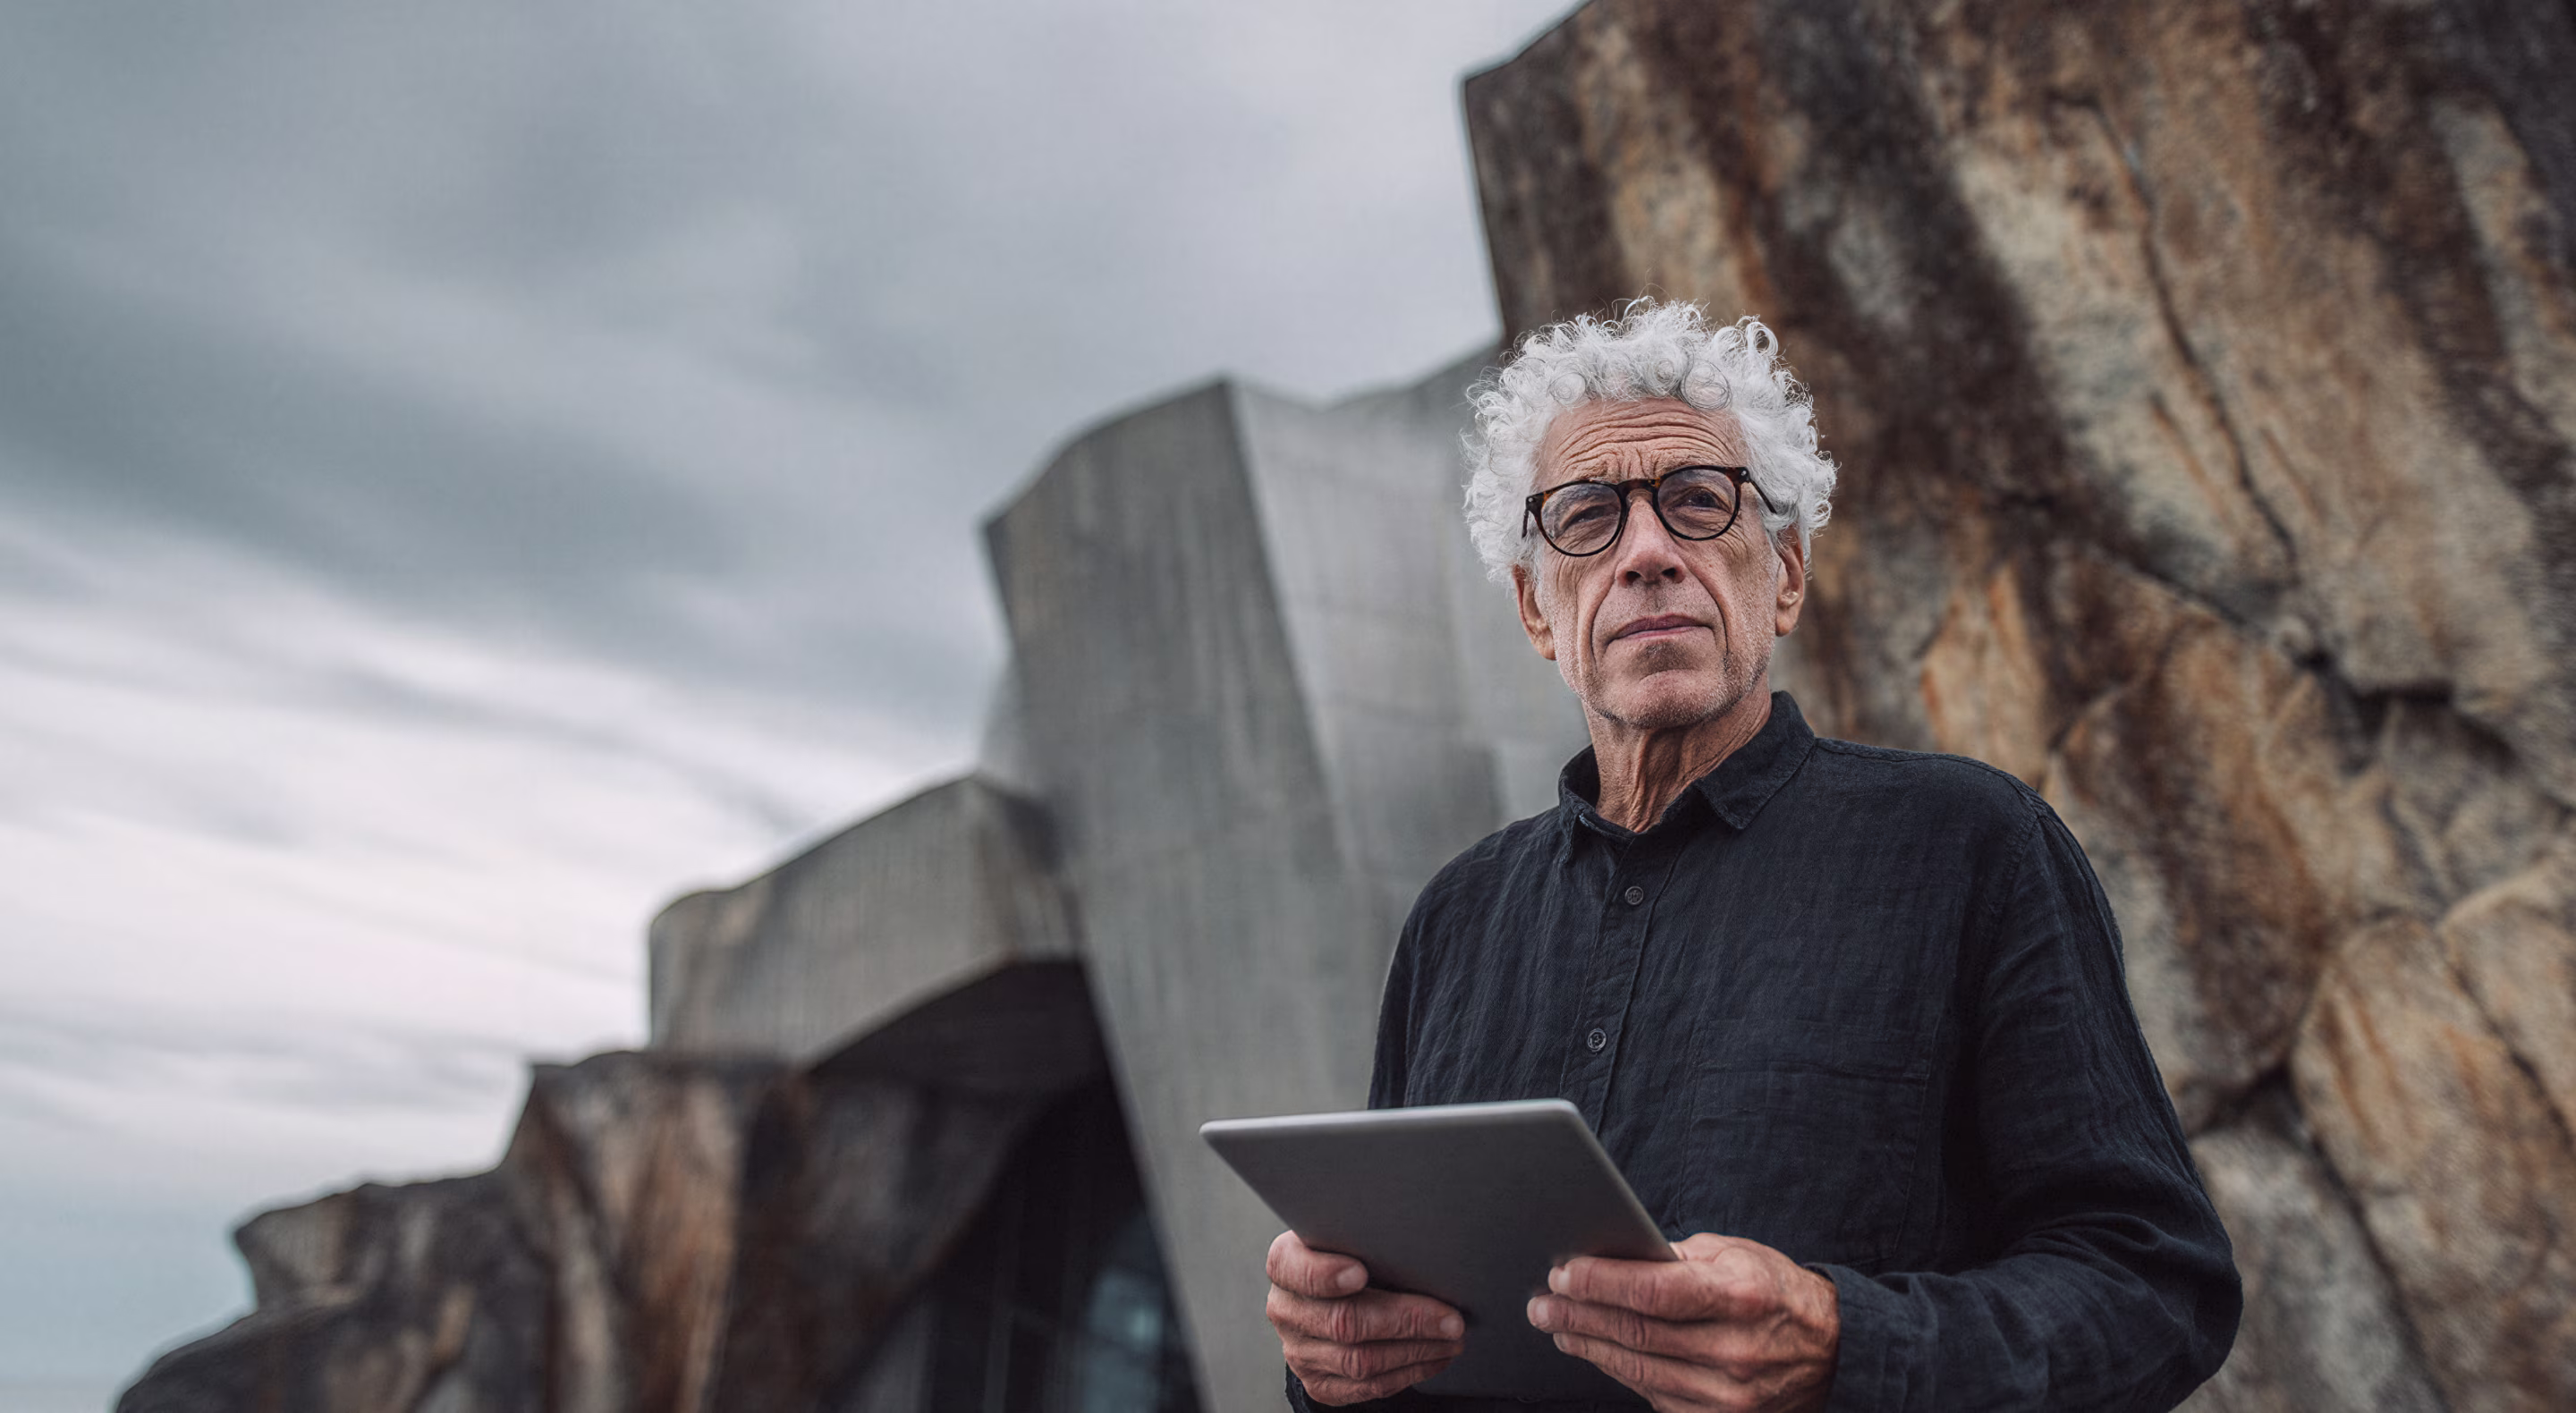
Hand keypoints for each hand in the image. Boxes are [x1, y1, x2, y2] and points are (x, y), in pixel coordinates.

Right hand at [1265, 1229, 1465, 1404]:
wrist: (1324, 1298)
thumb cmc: (1345, 1255)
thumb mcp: (1344, 1235)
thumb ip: (1365, 1237)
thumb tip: (1422, 1244)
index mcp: (1285, 1264)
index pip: (1299, 1271)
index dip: (1327, 1275)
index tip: (1360, 1272)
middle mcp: (1286, 1310)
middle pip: (1343, 1322)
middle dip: (1405, 1321)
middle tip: (1450, 1318)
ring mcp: (1299, 1352)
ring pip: (1360, 1361)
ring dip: (1416, 1351)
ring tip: (1452, 1338)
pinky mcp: (1319, 1382)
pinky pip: (1366, 1387)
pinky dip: (1408, 1373)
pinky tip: (1435, 1358)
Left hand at [1524, 1233, 1838, 1411]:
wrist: (1832, 1351)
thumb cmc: (1778, 1292)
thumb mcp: (1738, 1255)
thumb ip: (1678, 1258)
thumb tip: (1615, 1257)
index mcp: (1741, 1297)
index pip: (1654, 1292)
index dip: (1601, 1283)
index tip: (1564, 1272)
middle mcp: (1735, 1350)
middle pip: (1637, 1333)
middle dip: (1580, 1314)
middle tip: (1543, 1302)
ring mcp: (1728, 1393)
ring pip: (1638, 1368)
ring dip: (1589, 1345)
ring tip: (1559, 1324)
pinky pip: (1654, 1394)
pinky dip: (1619, 1370)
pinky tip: (1596, 1351)